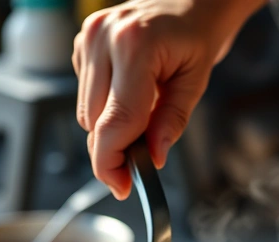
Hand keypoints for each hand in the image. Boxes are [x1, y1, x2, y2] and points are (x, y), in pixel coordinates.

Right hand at [74, 0, 263, 198]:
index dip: (113, 162)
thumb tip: (151, 157)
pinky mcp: (82, 42)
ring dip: (112, 125)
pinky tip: (131, 90)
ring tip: (145, 110)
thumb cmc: (196, 37)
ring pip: (87, 112)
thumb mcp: (195, 82)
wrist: (190, 2)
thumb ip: (172, 122)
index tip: (122, 187)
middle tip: (143, 156)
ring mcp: (88, 37)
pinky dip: (106, 104)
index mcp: (135, 47)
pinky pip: (86, 94)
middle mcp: (104, 38)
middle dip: (116, 147)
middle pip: (95, 121)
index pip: (114, 120)